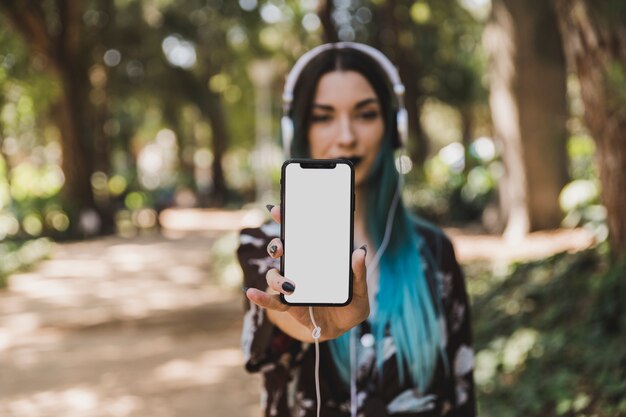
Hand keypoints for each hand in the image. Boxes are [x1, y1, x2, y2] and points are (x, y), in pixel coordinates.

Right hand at [245, 205, 369, 341]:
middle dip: (276, 244)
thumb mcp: (360, 288)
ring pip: (274, 275)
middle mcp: (299, 268)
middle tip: (281, 246)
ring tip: (290, 285)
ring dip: (276, 277)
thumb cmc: (351, 303)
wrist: (345, 327)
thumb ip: (359, 272)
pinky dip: (261, 297)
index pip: (298, 236)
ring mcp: (292, 285)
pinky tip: (252, 293)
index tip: (278, 210)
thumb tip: (360, 252)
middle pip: (280, 251)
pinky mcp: (289, 304)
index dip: (286, 221)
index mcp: (314, 258)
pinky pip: (272, 301)